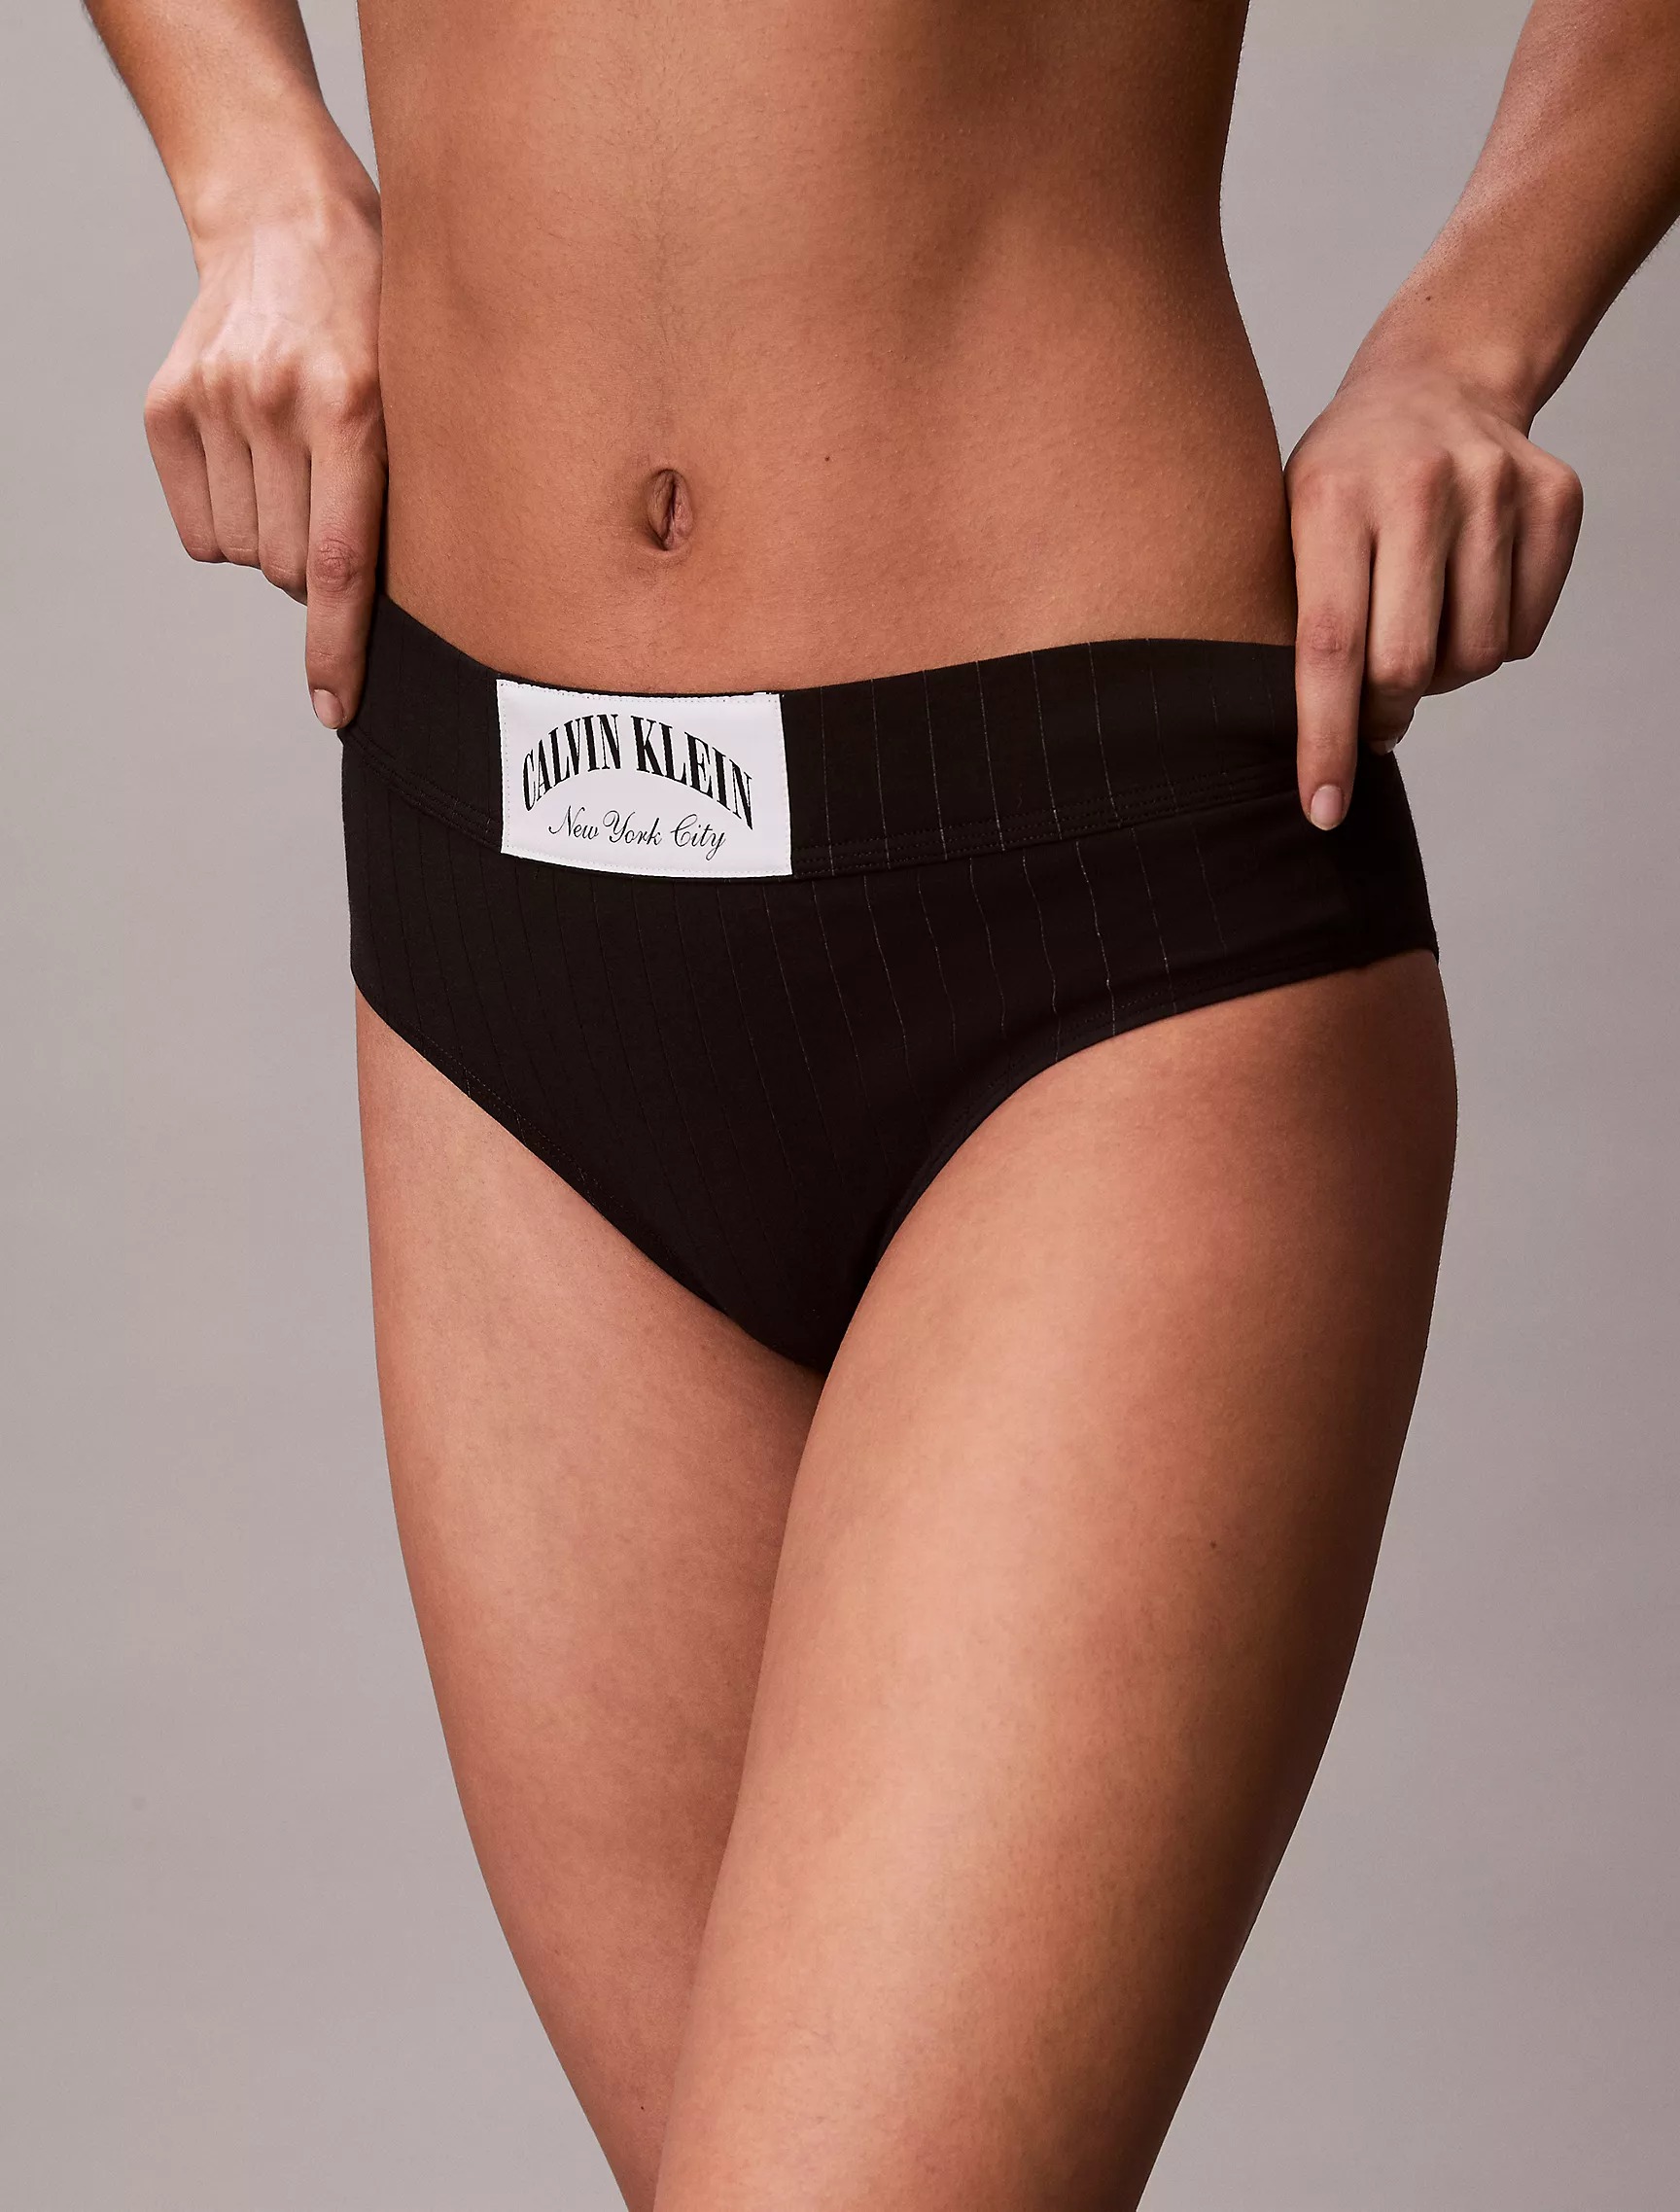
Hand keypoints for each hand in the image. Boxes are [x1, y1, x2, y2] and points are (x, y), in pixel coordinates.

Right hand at [143, 179, 384, 728]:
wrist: (284, 216)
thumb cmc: (378, 320)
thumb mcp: (424, 394)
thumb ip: (412, 491)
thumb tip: (402, 615)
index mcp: (355, 408)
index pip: (339, 564)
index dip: (337, 650)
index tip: (334, 708)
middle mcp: (277, 403)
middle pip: (287, 571)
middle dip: (314, 573)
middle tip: (335, 510)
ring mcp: (216, 402)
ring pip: (243, 556)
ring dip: (272, 543)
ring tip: (298, 470)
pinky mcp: (167, 406)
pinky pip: (200, 532)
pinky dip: (229, 524)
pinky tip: (255, 465)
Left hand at [1284, 361, 1583, 826]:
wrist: (1435, 381)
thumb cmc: (1342, 482)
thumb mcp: (1288, 528)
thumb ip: (1294, 624)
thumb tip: (1305, 751)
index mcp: (1331, 497)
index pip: (1329, 646)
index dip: (1325, 739)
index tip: (1323, 809)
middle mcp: (1418, 484)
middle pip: (1409, 663)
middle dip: (1387, 713)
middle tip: (1375, 713)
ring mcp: (1495, 484)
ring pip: (1476, 656)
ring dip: (1442, 677)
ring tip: (1418, 632)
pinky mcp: (1555, 494)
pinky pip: (1525, 631)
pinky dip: (1493, 643)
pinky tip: (1464, 599)